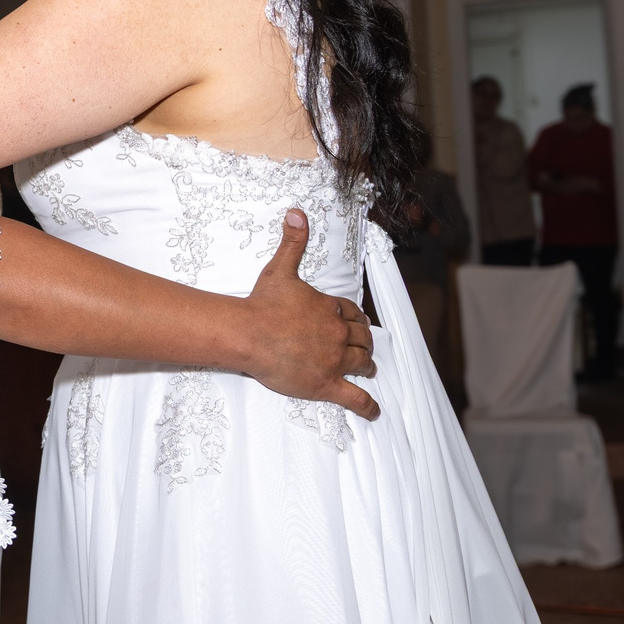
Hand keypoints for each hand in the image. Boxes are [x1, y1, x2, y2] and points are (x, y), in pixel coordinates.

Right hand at [239, 211, 377, 419]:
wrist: (250, 334)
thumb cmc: (263, 304)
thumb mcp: (281, 268)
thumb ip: (293, 241)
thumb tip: (297, 212)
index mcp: (330, 309)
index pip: (352, 314)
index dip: (355, 319)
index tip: (356, 323)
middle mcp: (338, 334)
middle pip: (361, 339)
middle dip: (364, 342)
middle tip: (364, 347)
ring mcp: (335, 360)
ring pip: (362, 362)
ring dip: (367, 365)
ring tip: (369, 369)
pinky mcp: (326, 384)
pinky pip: (354, 397)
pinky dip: (366, 405)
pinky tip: (373, 411)